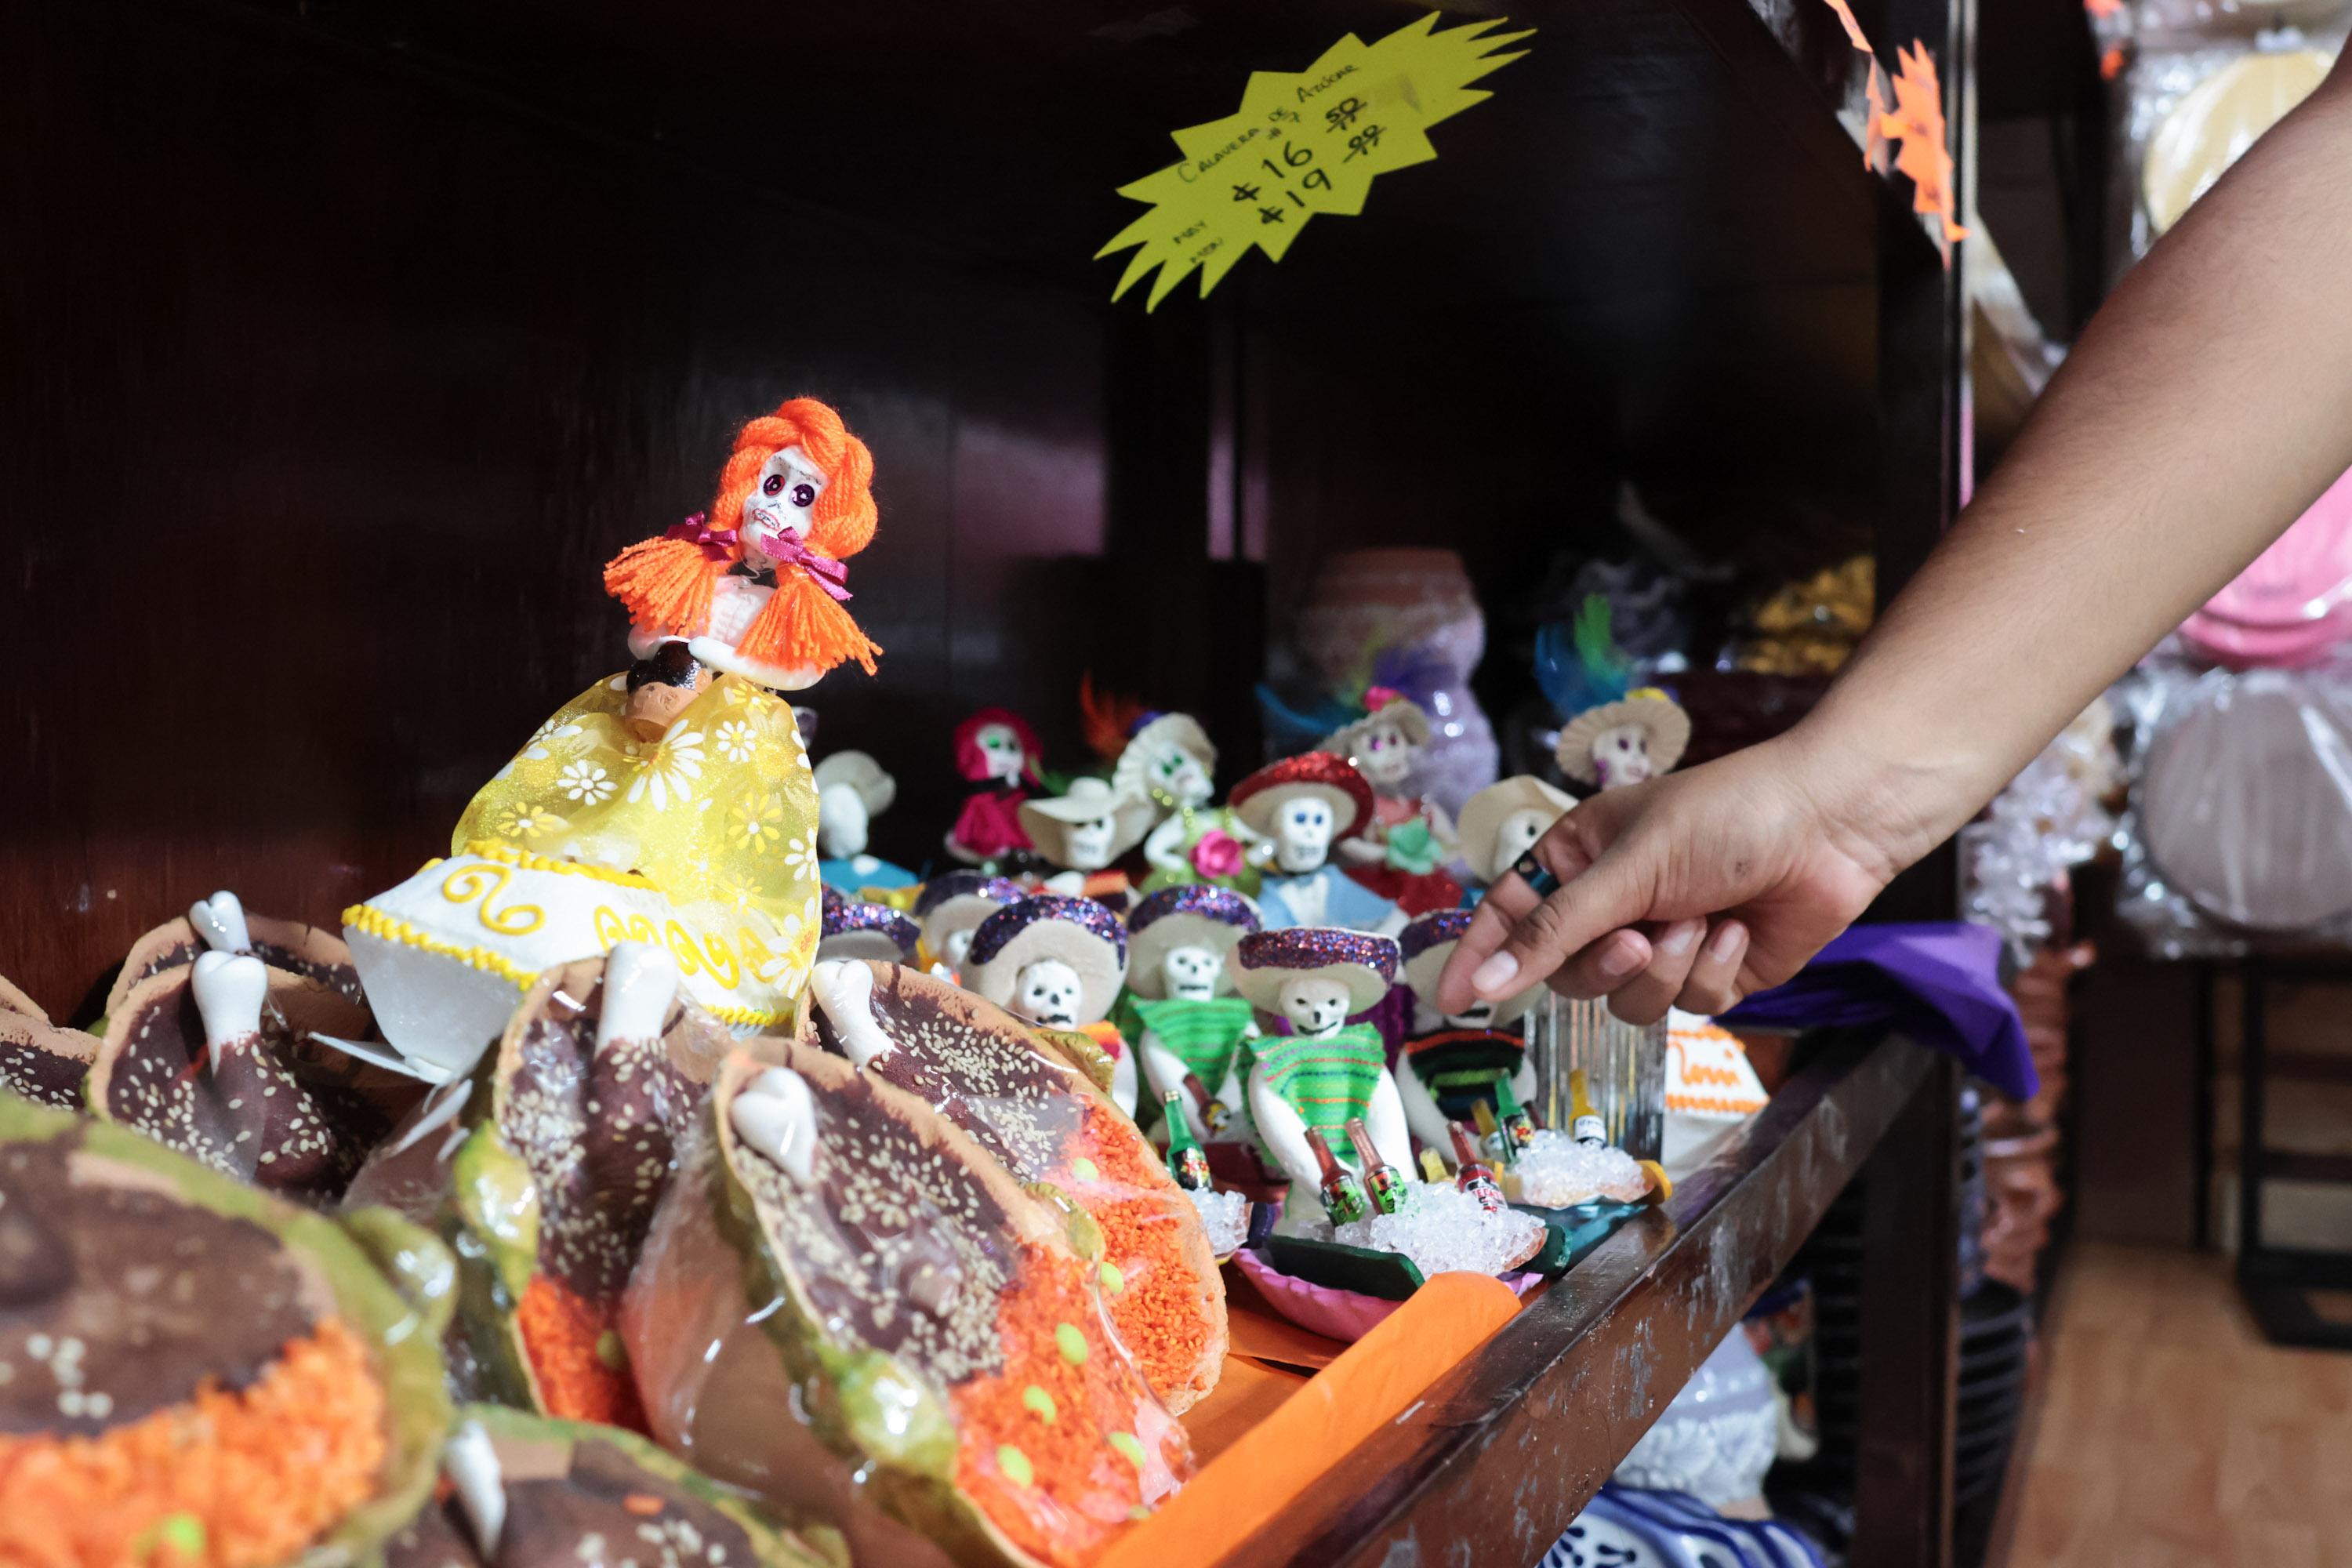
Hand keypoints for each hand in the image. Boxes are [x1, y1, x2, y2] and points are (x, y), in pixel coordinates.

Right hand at [1437, 730, 1929, 1023]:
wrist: (1833, 825)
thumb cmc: (1727, 815)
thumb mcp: (1629, 866)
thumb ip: (1555, 931)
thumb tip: (1485, 983)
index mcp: (1579, 860)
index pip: (1510, 916)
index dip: (1481, 958)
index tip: (1453, 1001)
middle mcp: (1615, 905)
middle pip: (1568, 973)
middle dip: (1605, 961)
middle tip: (1638, 935)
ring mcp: (1663, 943)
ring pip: (1626, 999)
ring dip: (1665, 967)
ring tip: (1701, 922)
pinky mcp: (1713, 975)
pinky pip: (1687, 1004)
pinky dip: (1711, 970)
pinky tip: (1737, 929)